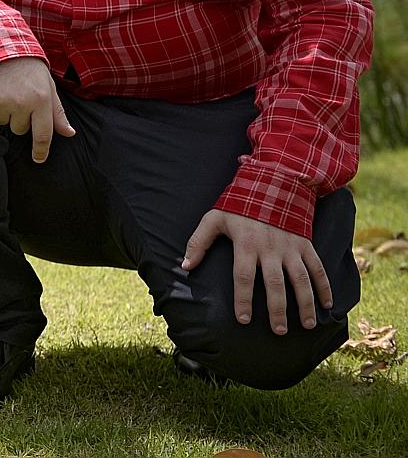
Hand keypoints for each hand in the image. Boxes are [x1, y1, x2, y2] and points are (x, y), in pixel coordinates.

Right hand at [0, 57, 73, 162]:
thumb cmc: (28, 68)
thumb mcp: (48, 86)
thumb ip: (57, 112)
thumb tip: (70, 133)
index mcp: (41, 100)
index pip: (43, 134)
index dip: (40, 150)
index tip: (38, 159)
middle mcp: (21, 103)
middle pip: (19, 129)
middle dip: (18, 117)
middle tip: (17, 96)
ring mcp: (0, 101)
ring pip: (1, 122)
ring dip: (2, 111)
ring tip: (4, 90)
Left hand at [183, 209, 331, 334]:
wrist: (272, 183)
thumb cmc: (239, 204)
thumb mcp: (214, 218)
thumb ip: (199, 242)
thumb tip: (186, 266)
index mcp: (246, 243)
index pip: (243, 276)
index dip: (243, 299)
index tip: (243, 319)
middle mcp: (271, 248)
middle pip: (275, 283)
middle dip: (277, 309)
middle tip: (278, 331)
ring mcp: (291, 247)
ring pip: (301, 279)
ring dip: (305, 303)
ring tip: (306, 325)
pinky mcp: (306, 244)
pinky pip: (318, 268)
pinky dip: (325, 286)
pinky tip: (328, 304)